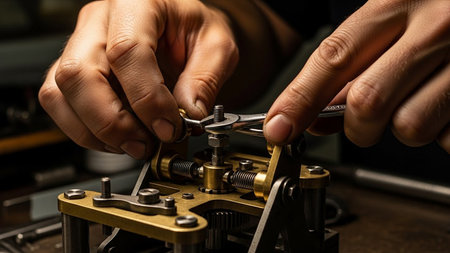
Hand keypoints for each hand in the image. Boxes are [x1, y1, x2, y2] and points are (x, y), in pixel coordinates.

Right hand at [39, 0, 237, 158]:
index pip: (127, 51)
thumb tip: (188, 115)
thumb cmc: (193, 29)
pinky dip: (84, 131)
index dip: (147, 98)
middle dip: (113, 122)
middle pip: (80, 74)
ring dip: (96, 131)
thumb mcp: (217, 45)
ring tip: (134, 145)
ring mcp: (80, 44)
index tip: (169, 127)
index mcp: (137, 3)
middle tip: (145, 144)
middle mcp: (99, 21)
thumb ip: (205, 79)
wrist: (180, 27)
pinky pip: (60, 103)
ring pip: (61, 92)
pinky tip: (116, 139)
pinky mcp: (74, 70)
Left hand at [264, 0, 449, 152]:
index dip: (300, 99)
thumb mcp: (393, 21)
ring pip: (408, 126)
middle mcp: (436, 25)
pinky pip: (447, 137)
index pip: (334, 57)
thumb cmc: (440, 13)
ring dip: (401, 127)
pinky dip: (439, 132)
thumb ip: (354, 65)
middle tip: (363, 123)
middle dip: (356, 126)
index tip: (279, 127)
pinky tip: (445, 106)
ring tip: (417, 102)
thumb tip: (315, 116)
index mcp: (398, 0)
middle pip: (367, 101)